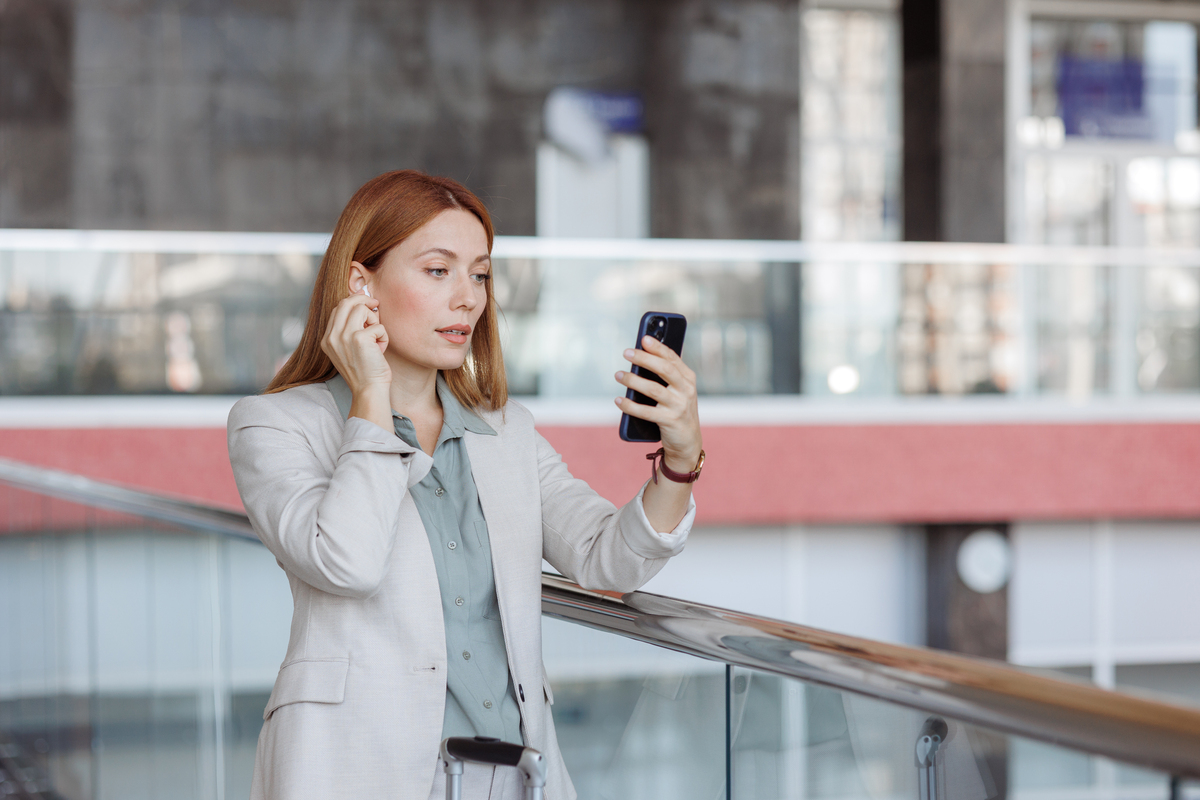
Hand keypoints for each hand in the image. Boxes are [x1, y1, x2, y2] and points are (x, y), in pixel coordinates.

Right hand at [320, 294, 391, 428]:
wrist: (368, 390)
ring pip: (361, 309)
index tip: (366, 301)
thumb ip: (349, 330)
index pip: (338, 309)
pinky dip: (384, 336)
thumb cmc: (365, 371)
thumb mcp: (349, 349)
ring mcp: (344, 336)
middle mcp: (332, 336)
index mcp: (327, 339)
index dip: (353, 301)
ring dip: (374, 320)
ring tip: (377, 337)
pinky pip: (378, 326)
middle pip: (345, 302)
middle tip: (375, 304)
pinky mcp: (359, 338)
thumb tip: (362, 305)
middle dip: (363, 299)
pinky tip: (381, 349)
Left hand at [615, 336, 702, 473]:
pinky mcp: (670, 421)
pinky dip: (630, 406)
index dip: (658, 347)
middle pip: (664, 369)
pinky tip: (618, 400)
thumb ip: (665, 375)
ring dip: (633, 381)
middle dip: (644, 359)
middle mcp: (686, 390)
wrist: (687, 442)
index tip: (643, 338)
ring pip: (653, 389)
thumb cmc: (677, 410)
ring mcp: (679, 406)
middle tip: (626, 353)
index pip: (672, 358)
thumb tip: (640, 357)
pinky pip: (646, 412)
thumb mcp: (677, 390)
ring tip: (618, 375)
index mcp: (688, 378)